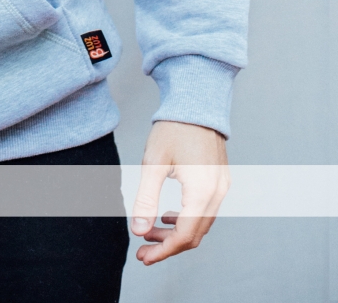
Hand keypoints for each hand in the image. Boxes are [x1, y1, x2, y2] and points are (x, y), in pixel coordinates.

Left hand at [130, 120, 229, 263]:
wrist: (196, 101)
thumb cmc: (174, 128)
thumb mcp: (153, 163)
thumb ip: (146, 199)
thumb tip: (138, 231)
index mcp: (202, 192)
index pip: (184, 236)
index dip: (163, 250)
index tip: (143, 257)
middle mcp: (217, 193)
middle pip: (195, 235)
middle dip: (168, 246)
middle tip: (143, 251)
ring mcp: (222, 187)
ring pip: (201, 224)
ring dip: (177, 233)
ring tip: (150, 232)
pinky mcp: (220, 180)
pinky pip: (206, 211)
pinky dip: (187, 219)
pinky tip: (168, 216)